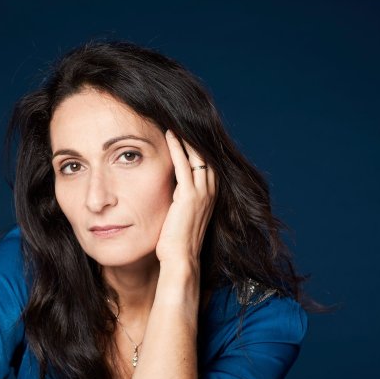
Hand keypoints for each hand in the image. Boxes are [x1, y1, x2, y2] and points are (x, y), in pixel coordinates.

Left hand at [155, 130, 216, 266]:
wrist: (181, 260)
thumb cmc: (177, 242)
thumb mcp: (182, 215)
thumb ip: (181, 200)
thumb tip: (171, 191)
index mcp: (210, 196)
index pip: (206, 163)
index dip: (197, 146)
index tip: (185, 130)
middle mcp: (210, 192)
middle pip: (205, 155)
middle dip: (194, 137)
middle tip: (181, 118)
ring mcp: (202, 193)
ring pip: (197, 156)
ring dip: (186, 137)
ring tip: (175, 120)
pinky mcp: (189, 196)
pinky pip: (184, 165)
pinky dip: (177, 148)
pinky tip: (169, 134)